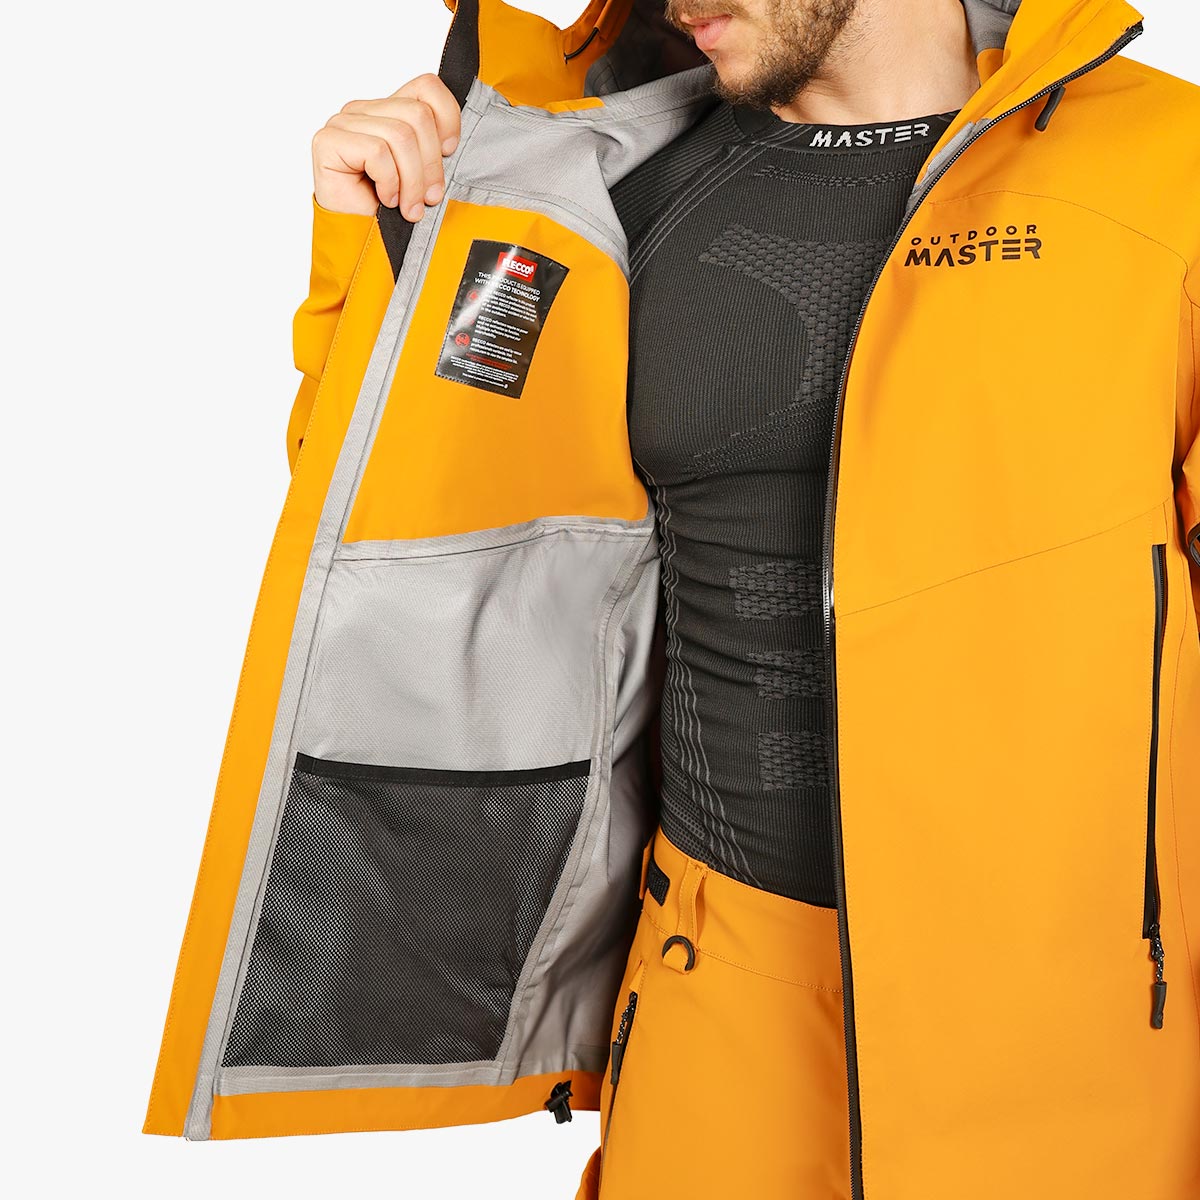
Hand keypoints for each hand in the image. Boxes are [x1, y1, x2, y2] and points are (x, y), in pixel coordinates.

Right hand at [311, 73, 460, 219]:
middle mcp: (364, 111)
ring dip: (412, 181)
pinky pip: (377, 152)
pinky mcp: (328, 141)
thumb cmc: (392, 212)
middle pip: (418, 114)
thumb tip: (453, 140)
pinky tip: (384, 199)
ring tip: (408, 206)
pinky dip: (388, 182)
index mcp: (389, 111)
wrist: (361, 244)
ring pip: (400, 135)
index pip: (426, 87)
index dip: (448, 118)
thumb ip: (435, 147)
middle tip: (429, 197)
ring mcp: (344, 123)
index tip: (449, 153)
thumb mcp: (425, 175)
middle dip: (430, 164)